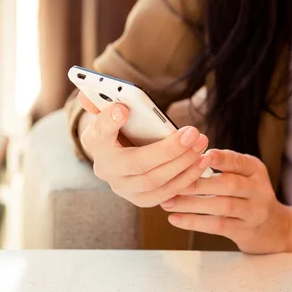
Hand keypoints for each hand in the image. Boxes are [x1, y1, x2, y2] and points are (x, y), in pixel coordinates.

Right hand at [77, 91, 211, 207]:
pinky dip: (188, 178)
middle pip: (137, 163)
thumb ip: (104, 102)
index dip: (109, 122)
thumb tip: (88, 92)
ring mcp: (123, 188)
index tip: (123, 109)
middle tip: (192, 132)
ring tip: (202, 144)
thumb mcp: (112, 114)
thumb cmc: (121, 130)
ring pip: (156, 181)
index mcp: (95, 142)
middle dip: (169, 149)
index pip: (98, 132)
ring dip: (184, 163)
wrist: (122, 159)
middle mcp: (106, 169)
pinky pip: (167, 193)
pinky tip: (203, 161)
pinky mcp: (141, 200)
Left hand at [160, 149, 290, 253]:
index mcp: (256, 170)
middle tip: (171, 182)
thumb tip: (189, 155)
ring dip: (192, 204)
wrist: (275, 229)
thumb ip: (226, 165)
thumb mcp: (247, 176)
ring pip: (222, 206)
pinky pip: (218, 226)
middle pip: (229, 184)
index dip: (219, 159)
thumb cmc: (250, 196)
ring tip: (168, 201)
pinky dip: (195, 222)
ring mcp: (254, 212)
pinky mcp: (245, 231)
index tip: (196, 155)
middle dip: (198, 183)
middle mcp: (259, 190)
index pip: (238, 161)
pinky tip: (176, 219)